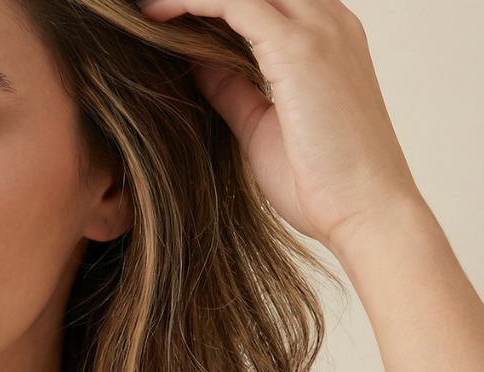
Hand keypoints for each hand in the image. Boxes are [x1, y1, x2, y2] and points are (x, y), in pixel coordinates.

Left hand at [136, 0, 422, 254]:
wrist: (364, 211)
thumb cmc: (321, 182)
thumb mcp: (260, 126)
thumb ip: (232, 89)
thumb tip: (196, 64)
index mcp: (326, 37)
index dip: (213, 4)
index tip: (164, 16)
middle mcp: (328, 22)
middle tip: (149, 8)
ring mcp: (319, 30)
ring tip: (147, 8)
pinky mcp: (299, 49)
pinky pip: (235, 2)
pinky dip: (193, 2)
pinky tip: (156, 15)